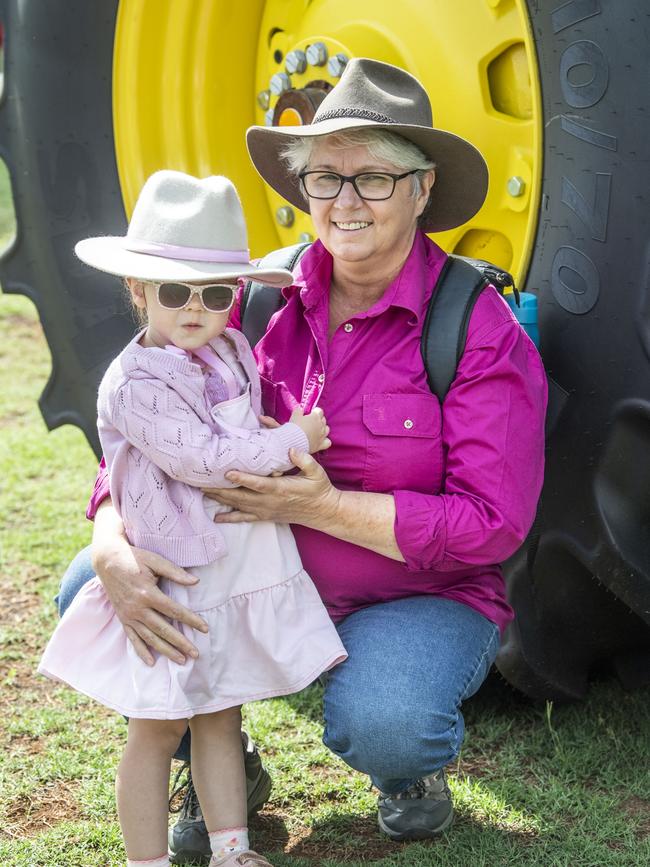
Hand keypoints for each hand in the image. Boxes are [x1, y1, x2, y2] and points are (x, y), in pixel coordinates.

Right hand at [92, 537, 208, 666]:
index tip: (205, 629)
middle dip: (181, 643)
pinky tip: (150, 662)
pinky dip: (141, 651)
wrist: (107, 561)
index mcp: (148, 593)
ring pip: (149, 638)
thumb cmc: (135, 558)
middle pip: (163, 629)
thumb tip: (195, 582)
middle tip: (195, 654)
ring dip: (165, 650)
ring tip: (180, 660)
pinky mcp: (123, 619)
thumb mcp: (155, 560)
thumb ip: (175, 572)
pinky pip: (132, 638)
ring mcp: (129, 616)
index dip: (191, 620)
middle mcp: (138, 608)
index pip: (175, 611)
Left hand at [203, 449, 340, 524]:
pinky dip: (230, 518)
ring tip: (203, 492)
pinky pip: (245, 518)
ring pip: (239, 506)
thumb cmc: (319, 489)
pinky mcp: (265, 516)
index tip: (228, 473)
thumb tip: (292, 450)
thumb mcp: (317, 473)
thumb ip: (305, 461)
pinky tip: (217, 517)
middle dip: (221, 489)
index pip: (259, 484)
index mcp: (281, 489)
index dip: (243, 479)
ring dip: (221, 499)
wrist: (322, 512)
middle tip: (202, 482)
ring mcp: (266, 510)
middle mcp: (270, 501)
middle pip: (241, 496)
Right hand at [289, 406, 330, 452]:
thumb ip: (299, 410)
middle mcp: (321, 425)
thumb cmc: (294, 427)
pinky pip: (328, 442)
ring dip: (322, 428)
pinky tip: (320, 440)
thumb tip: (301, 409)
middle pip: (323, 419)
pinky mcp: (321, 445)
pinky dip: (325, 440)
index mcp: (316, 417)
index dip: (314, 411)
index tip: (309, 413)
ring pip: (327, 429)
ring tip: (315, 430)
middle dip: (318, 419)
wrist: (294, 442)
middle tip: (310, 422)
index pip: (319, 411)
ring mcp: (322, 435)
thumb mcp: (295, 415)